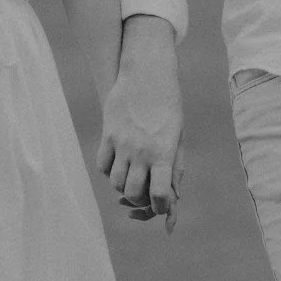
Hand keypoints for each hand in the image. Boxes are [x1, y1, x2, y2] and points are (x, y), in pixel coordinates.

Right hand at [96, 53, 182, 228]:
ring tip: (131, 177)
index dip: (160, 207)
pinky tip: (118, 164)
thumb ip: (175, 166)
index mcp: (163, 152)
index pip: (159, 194)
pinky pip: (102, 165)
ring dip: (123, 185)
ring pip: (115, 181)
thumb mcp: (178, 136)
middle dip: (138, 200)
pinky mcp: (107, 133)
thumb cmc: (169, 105)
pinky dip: (109, 171)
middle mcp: (141, 151)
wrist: (147, 73)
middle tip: (144, 193)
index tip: (161, 205)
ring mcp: (122, 142)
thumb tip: (174, 195)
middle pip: (132, 192)